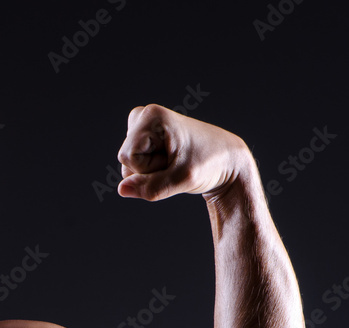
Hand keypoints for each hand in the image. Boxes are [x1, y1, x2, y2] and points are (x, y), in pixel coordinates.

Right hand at [117, 104, 252, 201]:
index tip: (175, 160)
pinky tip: (170, 163)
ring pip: (128, 166)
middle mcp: (143, 116)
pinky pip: (133, 166)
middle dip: (150, 170)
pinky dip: (151, 171)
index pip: (128, 157)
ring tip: (175, 162)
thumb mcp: (182, 179)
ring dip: (152, 172)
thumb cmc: (210, 164)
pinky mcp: (144, 138)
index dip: (149, 168)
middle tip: (177, 163)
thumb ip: (150, 187)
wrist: (227, 160)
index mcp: (152, 116)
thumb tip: (121, 190)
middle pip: (126, 161)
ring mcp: (142, 127)